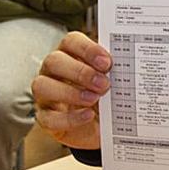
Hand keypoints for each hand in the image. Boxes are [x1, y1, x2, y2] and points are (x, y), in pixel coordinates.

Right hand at [32, 32, 110, 149]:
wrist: (101, 127)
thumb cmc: (104, 98)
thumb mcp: (111, 83)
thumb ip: (114, 72)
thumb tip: (127, 64)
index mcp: (69, 56)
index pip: (70, 41)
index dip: (87, 49)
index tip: (107, 62)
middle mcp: (53, 72)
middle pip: (53, 61)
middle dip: (80, 72)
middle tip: (103, 84)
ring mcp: (45, 95)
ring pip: (42, 86)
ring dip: (69, 92)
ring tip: (94, 99)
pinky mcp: (45, 118)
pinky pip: (48, 118)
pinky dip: (69, 117)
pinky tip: (88, 116)